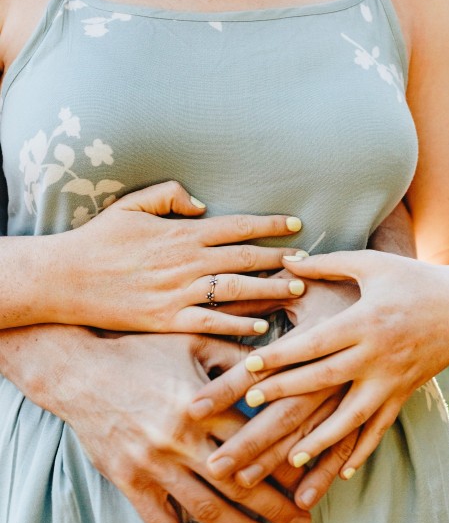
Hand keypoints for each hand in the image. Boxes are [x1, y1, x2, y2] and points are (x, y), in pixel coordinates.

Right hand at [36, 329, 310, 522]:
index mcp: (201, 405)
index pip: (255, 442)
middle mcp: (180, 439)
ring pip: (208, 510)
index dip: (286, 466)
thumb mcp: (190, 341)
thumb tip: (277, 361)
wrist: (79, 372)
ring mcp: (153, 465)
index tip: (310, 482)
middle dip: (277, 509)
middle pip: (239, 484)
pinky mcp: (130, 483)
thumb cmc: (140, 352)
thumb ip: (234, 355)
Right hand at [43, 181, 304, 334]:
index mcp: (182, 232)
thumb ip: (169, 196)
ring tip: (297, 290)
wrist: (66, 277)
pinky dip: (238, 324)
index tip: (295, 226)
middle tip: (309, 263)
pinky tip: (261, 327)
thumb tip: (202, 205)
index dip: (270, 225)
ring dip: (270, 289)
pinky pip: (212, 322)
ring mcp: (179, 292)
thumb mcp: (131, 205)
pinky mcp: (168, 320)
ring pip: (237, 290)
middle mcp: (187, 261)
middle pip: (246, 258)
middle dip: (281, 259)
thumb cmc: (98, 240)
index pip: (237, 226)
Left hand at [198, 250, 448, 482]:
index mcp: (365, 321)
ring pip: (352, 416)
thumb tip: (287, 261)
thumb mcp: (373, 264)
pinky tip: (344, 473)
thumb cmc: (414, 280)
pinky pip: (381, 427)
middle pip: (324, 379)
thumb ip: (328, 264)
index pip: (315, 343)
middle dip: (286, 393)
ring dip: (322, 440)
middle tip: (252, 403)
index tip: (250, 366)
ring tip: (292, 458)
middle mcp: (377, 355)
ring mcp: (392, 379)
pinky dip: (363, 451)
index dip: (281, 355)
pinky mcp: (404, 394)